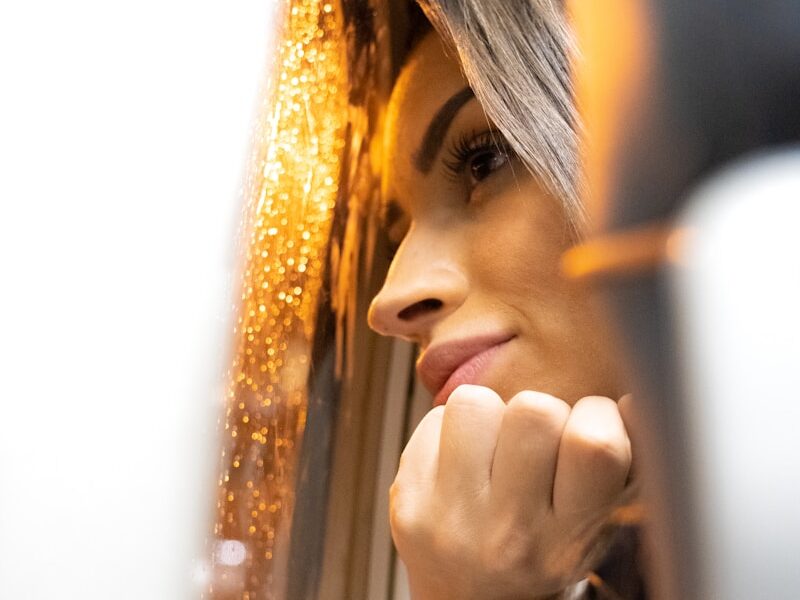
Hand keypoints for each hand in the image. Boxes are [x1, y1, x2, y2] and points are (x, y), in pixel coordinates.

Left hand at [390, 385, 633, 599]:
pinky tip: (460, 465)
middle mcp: (507, 534)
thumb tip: (629, 403)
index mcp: (567, 539)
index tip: (590, 430)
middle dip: (542, 413)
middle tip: (536, 446)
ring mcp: (449, 518)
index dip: (599, 416)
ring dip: (491, 416)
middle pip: (534, 410)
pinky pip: (433, 419)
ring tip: (494, 451)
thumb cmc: (540, 549)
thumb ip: (619, 465)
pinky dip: (451, 430)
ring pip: (474, 402)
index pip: (595, 445)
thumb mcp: (594, 522)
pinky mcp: (406, 500)